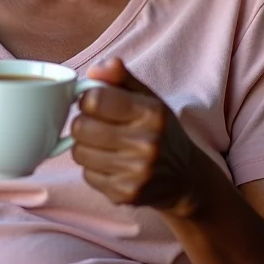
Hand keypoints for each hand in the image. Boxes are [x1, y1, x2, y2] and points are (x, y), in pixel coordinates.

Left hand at [71, 57, 204, 215]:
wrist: (185, 179)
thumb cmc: (160, 131)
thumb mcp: (148, 97)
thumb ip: (120, 77)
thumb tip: (94, 69)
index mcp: (151, 113)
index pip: (95, 99)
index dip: (88, 98)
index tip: (96, 102)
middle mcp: (146, 144)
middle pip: (81, 127)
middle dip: (84, 122)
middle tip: (98, 124)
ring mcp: (135, 172)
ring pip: (78, 152)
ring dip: (86, 146)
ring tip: (106, 144)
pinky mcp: (124, 194)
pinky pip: (86, 174)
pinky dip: (93, 167)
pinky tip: (112, 163)